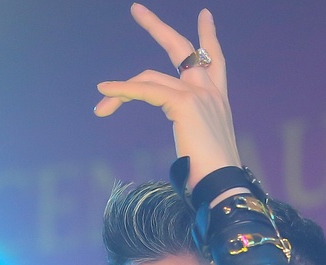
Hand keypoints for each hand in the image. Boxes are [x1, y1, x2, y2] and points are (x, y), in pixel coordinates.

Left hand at [94, 4, 240, 188]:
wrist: (223, 186)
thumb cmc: (212, 179)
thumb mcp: (201, 151)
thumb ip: (192, 139)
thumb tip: (184, 157)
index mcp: (218, 101)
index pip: (214, 61)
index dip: (208, 37)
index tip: (205, 16)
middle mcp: (210, 91)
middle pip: (182, 48)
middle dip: (156, 27)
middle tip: (136, 9)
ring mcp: (198, 94)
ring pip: (150, 78)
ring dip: (123, 88)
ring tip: (102, 95)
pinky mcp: (184, 103)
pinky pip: (146, 91)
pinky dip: (123, 92)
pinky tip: (106, 94)